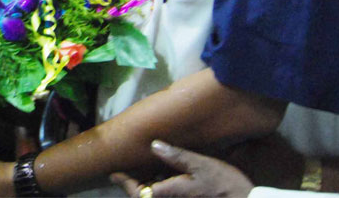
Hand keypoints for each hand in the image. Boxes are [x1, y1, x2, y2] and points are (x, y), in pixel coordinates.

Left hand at [111, 140, 253, 197]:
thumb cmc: (225, 184)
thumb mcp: (201, 165)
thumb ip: (177, 156)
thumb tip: (154, 145)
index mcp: (172, 194)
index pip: (140, 193)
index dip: (125, 183)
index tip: (113, 173)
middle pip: (145, 197)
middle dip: (134, 186)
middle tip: (124, 171)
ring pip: (156, 197)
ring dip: (147, 187)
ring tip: (141, 171)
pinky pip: (168, 196)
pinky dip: (160, 188)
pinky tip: (163, 176)